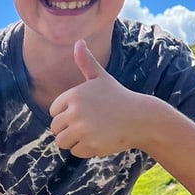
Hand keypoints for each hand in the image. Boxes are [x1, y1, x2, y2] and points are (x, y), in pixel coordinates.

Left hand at [49, 40, 148, 157]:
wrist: (141, 118)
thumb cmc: (119, 97)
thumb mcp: (101, 78)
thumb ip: (86, 62)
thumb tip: (78, 41)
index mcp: (73, 95)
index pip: (53, 112)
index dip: (67, 114)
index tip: (85, 112)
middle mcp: (75, 111)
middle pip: (55, 128)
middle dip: (69, 129)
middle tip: (90, 125)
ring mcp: (82, 129)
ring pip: (62, 142)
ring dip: (75, 141)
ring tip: (92, 133)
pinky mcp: (90, 145)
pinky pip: (75, 152)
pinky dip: (85, 150)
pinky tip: (99, 140)